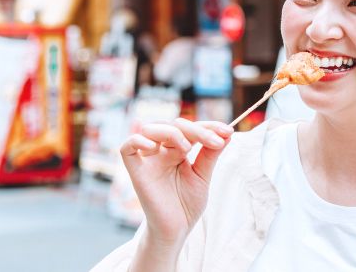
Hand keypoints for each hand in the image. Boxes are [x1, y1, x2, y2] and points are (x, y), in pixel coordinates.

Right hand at [120, 118, 233, 247]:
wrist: (176, 230)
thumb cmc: (187, 205)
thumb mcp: (203, 176)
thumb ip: (210, 154)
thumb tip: (227, 133)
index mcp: (178, 151)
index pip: (190, 128)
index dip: (209, 126)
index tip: (228, 131)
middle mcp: (162, 151)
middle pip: (173, 125)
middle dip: (197, 130)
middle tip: (216, 142)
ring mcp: (148, 160)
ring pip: (151, 129)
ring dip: (172, 132)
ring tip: (188, 148)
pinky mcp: (136, 171)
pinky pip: (127, 147)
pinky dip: (138, 140)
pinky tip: (154, 147)